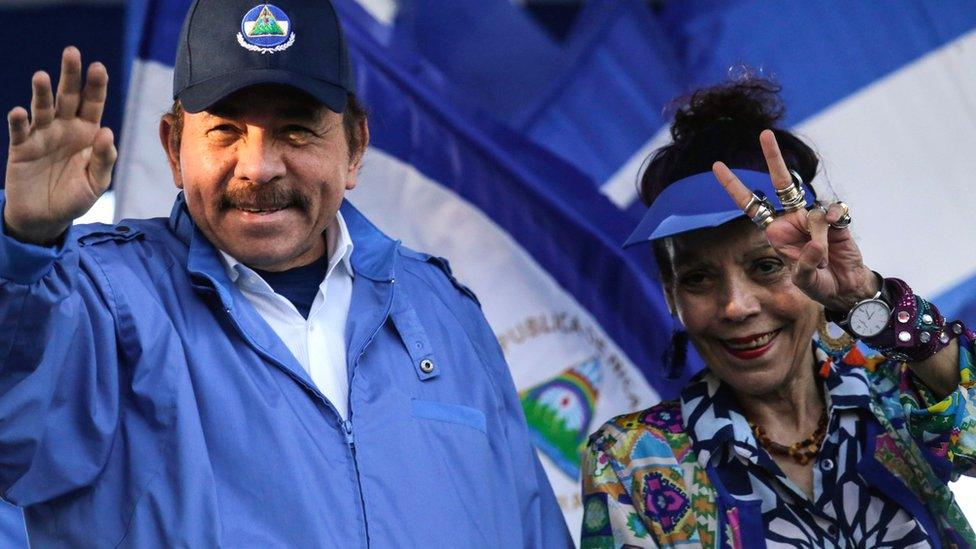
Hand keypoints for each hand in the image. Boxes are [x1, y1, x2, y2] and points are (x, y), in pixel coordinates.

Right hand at [4, 46, 116, 244]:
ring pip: (42, 108)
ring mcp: (42, 135)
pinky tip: (19, 112)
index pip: (94, 104)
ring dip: (41, 93)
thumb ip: (104, 159)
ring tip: (41, 77)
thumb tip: (107, 132)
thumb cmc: (76, 197)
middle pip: (68, 97)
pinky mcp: (21, 148)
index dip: (96, 86)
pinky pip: (19, 131)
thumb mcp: (96, 182)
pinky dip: (18, 121)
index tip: (98, 66)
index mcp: (88, 133)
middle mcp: (65, 128)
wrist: (46, 218)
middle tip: (71, 53)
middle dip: (70, 75)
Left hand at [712, 130, 876, 312]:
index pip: (752, 205)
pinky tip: (835, 238)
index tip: (718, 166)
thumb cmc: (819, 284)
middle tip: (764, 134)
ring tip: (823, 260)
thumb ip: (805, 264)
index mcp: (775, 231)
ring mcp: (814, 216)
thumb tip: (815, 242)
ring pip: (812, 213)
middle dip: (773, 158)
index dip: (735, 187)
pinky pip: (832, 213)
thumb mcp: (804, 281)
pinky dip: (832, 227)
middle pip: (781, 183)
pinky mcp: (836, 218)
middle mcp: (792, 218)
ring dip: (817, 238)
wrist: (846, 288)